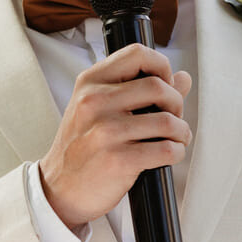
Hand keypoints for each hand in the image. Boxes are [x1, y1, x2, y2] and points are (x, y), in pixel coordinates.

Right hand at [39, 44, 191, 232]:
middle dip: (177, 103)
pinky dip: (176, 152)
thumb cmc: (82, 147)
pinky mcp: (117, 160)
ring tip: (176, 138)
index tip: (166, 84)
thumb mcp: (99, 109)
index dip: (161, 66)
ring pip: (167, 121)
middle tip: (174, 117)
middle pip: (159, 87)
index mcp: (90, 82)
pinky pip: (165, 150)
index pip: (137, 53)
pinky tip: (169, 154)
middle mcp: (94, 102)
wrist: (59, 189)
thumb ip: (139, 89)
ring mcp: (105, 132)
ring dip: (181, 132)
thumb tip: (182, 78)